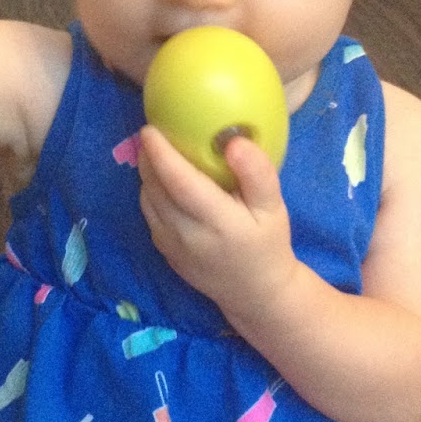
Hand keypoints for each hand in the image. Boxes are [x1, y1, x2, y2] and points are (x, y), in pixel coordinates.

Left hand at [138, 123, 297, 318]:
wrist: (255, 292)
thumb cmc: (267, 243)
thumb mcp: (273, 208)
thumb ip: (257, 174)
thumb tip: (234, 142)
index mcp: (218, 222)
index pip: (180, 182)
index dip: (161, 154)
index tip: (151, 129)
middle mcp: (188, 235)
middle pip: (156, 189)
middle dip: (148, 158)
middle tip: (151, 133)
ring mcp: (172, 247)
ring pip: (148, 201)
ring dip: (146, 175)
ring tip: (155, 152)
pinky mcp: (165, 252)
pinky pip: (150, 215)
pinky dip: (150, 193)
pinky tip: (162, 181)